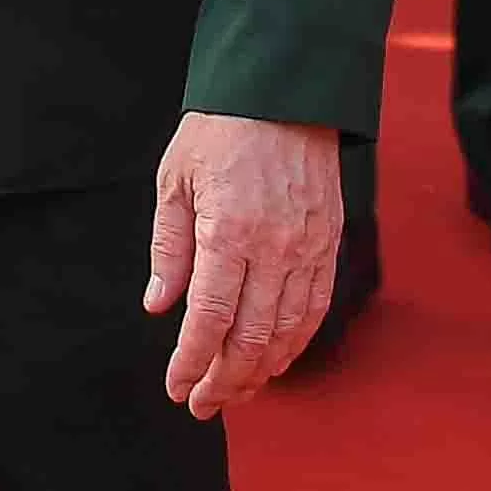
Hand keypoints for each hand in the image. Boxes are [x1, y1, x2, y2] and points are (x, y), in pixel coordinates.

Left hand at [142, 111, 341, 417]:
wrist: (283, 87)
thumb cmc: (220, 128)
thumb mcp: (176, 179)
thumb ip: (169, 248)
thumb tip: (160, 307)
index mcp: (229, 229)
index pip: (210, 318)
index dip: (192, 362)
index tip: (177, 388)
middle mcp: (275, 245)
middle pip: (252, 337)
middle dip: (225, 380)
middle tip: (203, 404)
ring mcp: (309, 245)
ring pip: (288, 330)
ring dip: (261, 370)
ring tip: (236, 390)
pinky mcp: (330, 240)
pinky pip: (316, 307)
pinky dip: (295, 342)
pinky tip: (275, 358)